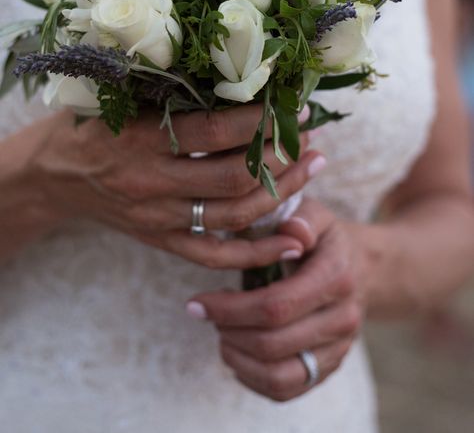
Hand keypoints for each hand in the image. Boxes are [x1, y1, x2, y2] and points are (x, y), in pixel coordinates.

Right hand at [33, 106, 323, 268]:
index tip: (294, 104)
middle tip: (309, 135)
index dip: (260, 120)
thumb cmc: (92, 125)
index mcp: (140, 140)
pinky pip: (216, 256)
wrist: (55, 175)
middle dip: (281, 155)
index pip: (214, 132)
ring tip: (314, 166)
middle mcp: (152, 183)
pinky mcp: (163, 241)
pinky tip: (296, 241)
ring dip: (283, 193)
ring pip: (234, 216)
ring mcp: (159, 218)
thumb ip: (169, 91)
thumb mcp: (121, 97)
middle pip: (233, 177)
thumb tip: (238, 72)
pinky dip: (259, 253)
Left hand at [185, 198, 365, 400]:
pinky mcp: (328, 368)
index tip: (197, 301)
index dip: (230, 308)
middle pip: (272, 343)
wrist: (360, 267)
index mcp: (336, 276)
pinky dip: (251, 377)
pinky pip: (285, 390)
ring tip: (221, 332)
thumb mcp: (314, 214)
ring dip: (237, 358)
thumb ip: (303, 218)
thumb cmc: (322, 236)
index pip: (276, 306)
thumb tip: (292, 231)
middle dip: (227, 330)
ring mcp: (338, 348)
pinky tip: (236, 350)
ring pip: (278, 376)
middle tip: (205, 312)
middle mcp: (343, 318)